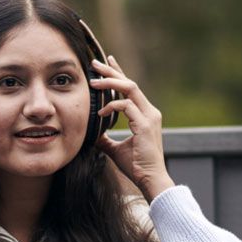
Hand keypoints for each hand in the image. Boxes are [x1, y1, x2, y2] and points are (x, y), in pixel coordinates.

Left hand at [90, 55, 175, 199]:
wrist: (150, 179)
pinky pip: (127, 106)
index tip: (107, 61)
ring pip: (130, 88)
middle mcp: (149, 112)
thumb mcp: (115, 149)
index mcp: (145, 114)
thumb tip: (91, 134)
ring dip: (110, 83)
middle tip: (95, 63)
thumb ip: (105, 139)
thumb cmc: (136, 165)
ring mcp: (149, 117)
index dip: (119, 73)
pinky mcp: (145, 125)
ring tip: (93, 82)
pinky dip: (112, 106)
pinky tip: (100, 113)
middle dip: (112, 71)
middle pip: (130, 83)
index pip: (131, 88)